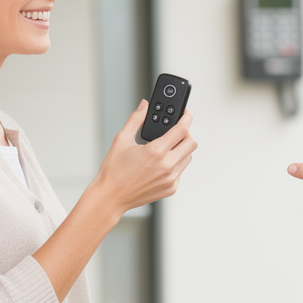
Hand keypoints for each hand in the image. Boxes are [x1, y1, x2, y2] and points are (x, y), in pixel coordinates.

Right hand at [93, 100, 196, 214]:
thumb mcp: (121, 140)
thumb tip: (144, 105)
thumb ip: (135, 119)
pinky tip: (160, 163)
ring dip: (181, 149)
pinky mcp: (171, 188)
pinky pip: (180, 170)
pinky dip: (175, 164)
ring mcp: (170, 179)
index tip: (185, 113)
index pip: (182, 129)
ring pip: (188, 157)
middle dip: (186, 133)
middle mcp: (167, 166)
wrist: (111, 197)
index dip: (186, 117)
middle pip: (191, 143)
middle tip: (175, 131)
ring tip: (164, 148)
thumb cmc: (113, 170)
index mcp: (155, 152)